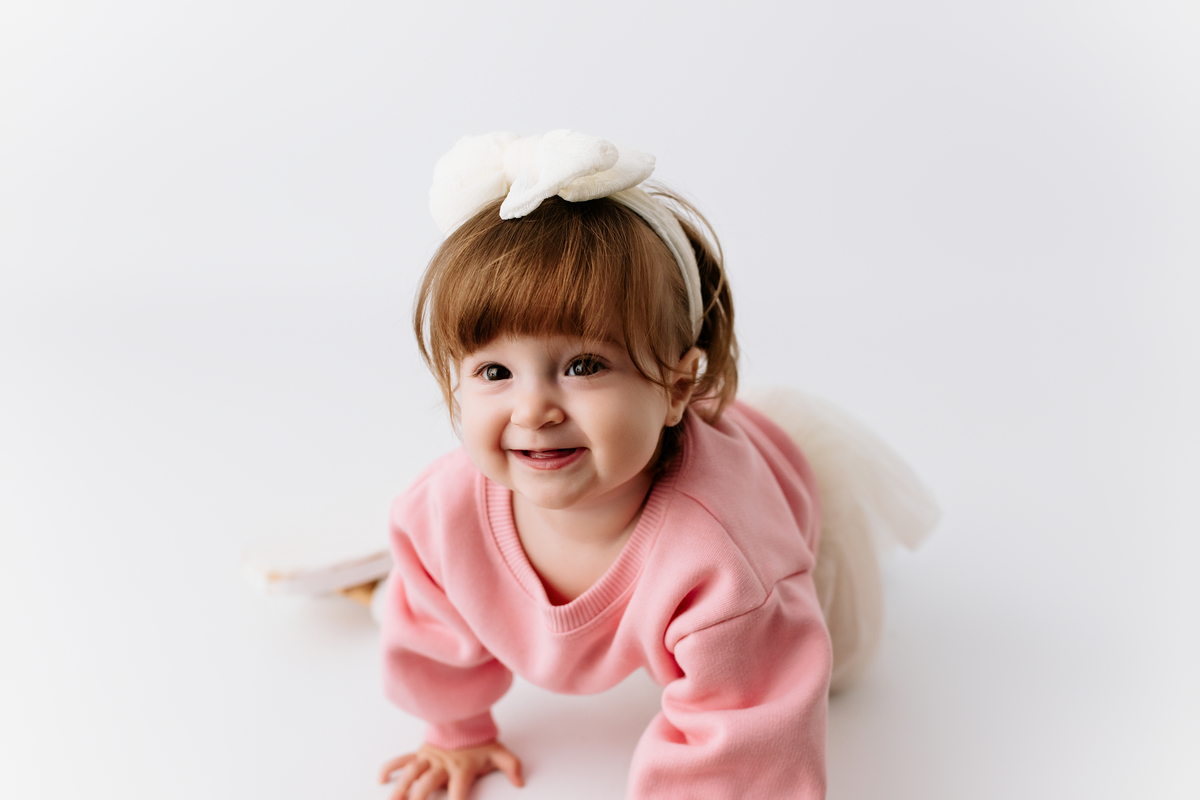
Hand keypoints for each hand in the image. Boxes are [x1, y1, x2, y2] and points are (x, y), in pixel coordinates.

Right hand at [379, 740, 523, 799]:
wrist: (465, 718)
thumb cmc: (479, 742)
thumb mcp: (499, 753)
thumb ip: (511, 766)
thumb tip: (520, 782)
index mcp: (462, 768)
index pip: (459, 793)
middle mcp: (442, 765)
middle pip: (427, 784)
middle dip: (419, 799)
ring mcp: (428, 758)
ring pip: (411, 773)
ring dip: (401, 788)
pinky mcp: (419, 754)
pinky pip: (401, 759)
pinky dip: (389, 768)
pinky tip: (381, 779)